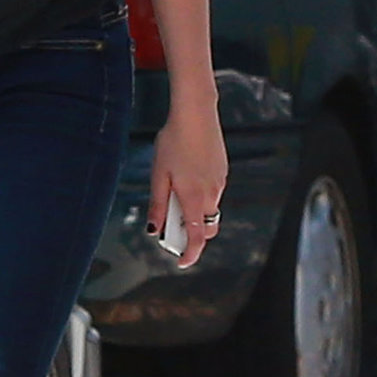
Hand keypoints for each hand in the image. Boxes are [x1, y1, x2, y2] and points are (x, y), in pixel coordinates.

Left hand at [147, 98, 226, 271]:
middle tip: (171, 225)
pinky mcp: (222, 171)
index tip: (182, 262)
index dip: (190, 254)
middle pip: (206, 228)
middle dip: (192, 234)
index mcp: (194, 197)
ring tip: (174, 191)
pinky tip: (186, 176)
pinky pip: (213, 193)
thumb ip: (158, 204)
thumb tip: (154, 229)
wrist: (196, 114)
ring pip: (209, 209)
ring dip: (194, 213)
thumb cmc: (174, 142)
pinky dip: (200, 197)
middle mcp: (211, 193)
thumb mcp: (159, 174)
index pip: (197, 237)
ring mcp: (220, 182)